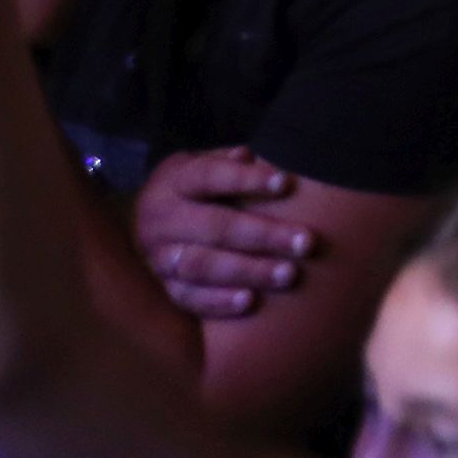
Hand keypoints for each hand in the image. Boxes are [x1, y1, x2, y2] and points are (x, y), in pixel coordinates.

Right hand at [132, 145, 312, 317]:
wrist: (151, 217)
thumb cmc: (200, 186)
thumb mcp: (208, 163)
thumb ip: (232, 161)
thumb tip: (251, 155)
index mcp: (175, 181)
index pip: (210, 176)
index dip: (246, 179)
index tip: (287, 183)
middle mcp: (163, 220)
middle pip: (214, 227)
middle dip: (264, 235)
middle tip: (306, 243)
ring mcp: (160, 257)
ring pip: (202, 266)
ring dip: (248, 271)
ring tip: (288, 275)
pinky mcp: (165, 287)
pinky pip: (189, 299)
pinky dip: (218, 302)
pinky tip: (251, 302)